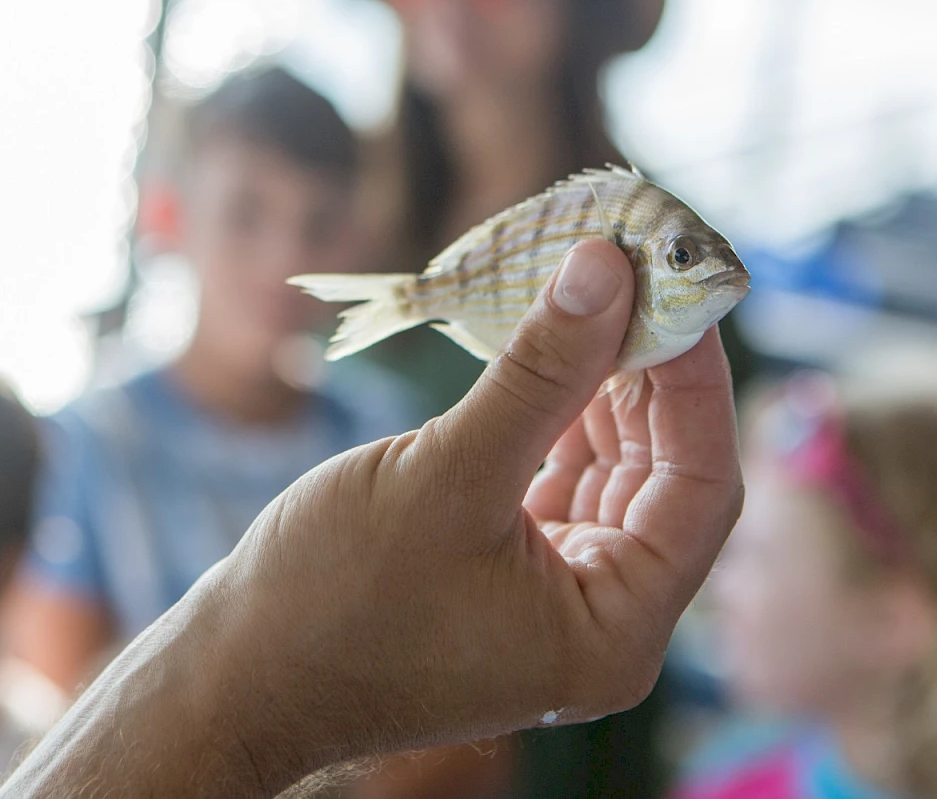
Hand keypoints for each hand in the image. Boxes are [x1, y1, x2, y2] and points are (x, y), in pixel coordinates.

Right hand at [0, 239, 741, 798]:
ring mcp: (553, 594)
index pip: (703, 486)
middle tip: (636, 263)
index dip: (697, 378)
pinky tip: (548, 340)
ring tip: (593, 282)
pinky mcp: (507, 569)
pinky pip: (558, 475)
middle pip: (663, 471)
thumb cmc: (332, 597)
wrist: (233, 673)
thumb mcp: (448, 473)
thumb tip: (606, 269)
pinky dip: (556, 410)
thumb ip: (539, 373)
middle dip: (648, 367)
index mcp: (613, 630)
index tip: (674, 283)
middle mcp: (601, 619)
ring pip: (611, 467)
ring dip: (601, 378)